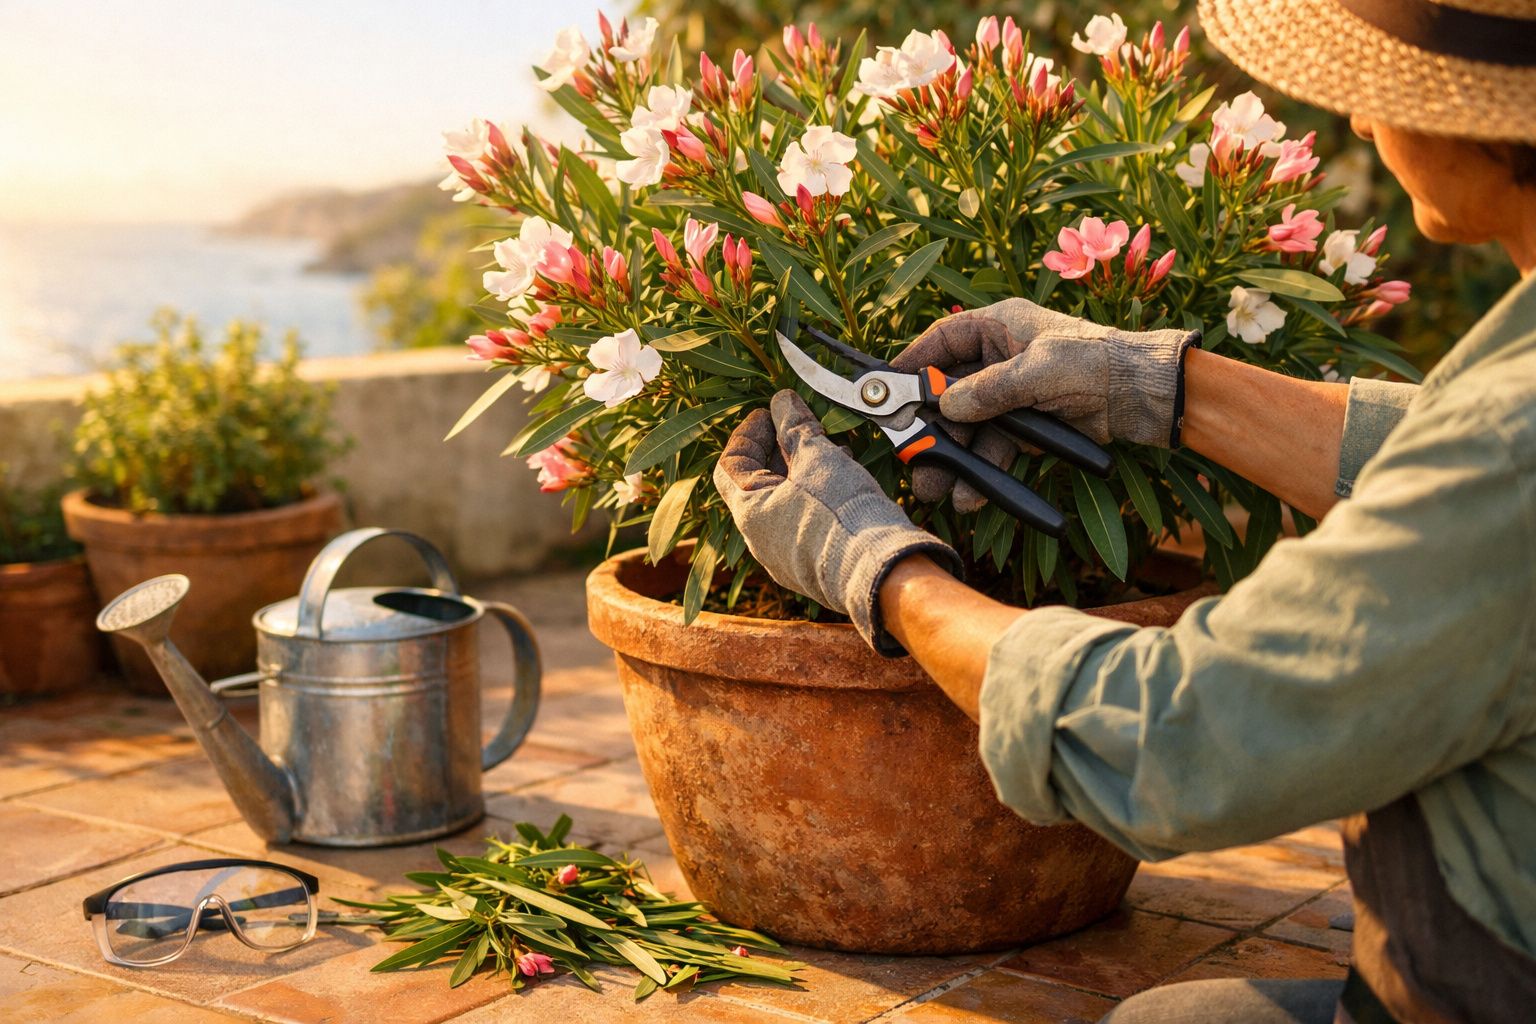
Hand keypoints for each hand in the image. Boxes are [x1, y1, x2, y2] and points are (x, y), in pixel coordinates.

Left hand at [714, 390, 961, 656]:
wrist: (882, 572)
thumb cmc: (843, 514)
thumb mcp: (818, 459)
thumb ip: (795, 428)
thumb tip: (782, 402)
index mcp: (749, 513)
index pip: (730, 464)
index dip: (748, 432)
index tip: (770, 412)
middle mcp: (759, 541)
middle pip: (756, 484)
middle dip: (777, 449)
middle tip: (800, 424)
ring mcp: (784, 559)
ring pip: (782, 503)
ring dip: (799, 471)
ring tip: (827, 446)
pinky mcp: (812, 568)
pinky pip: (802, 523)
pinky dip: (813, 496)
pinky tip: (841, 478)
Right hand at [890, 298, 1198, 510]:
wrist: (1148, 395)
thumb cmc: (1098, 362)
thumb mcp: (1040, 370)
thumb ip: (989, 390)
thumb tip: (944, 404)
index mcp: (998, 328)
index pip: (940, 342)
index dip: (910, 367)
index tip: (885, 394)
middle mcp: (998, 359)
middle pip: (948, 395)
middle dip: (930, 431)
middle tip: (911, 461)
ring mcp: (1011, 395)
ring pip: (967, 429)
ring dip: (953, 460)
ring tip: (938, 489)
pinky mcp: (1026, 426)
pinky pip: (993, 449)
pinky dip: (983, 472)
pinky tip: (973, 495)